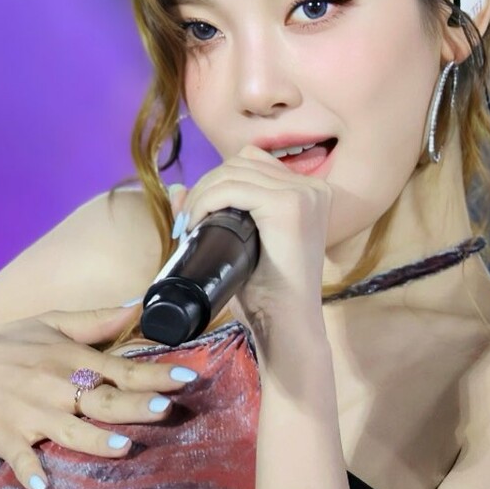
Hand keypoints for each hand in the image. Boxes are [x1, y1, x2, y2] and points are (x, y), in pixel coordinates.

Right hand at [0, 304, 195, 488]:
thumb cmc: (0, 346)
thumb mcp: (47, 324)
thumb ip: (95, 320)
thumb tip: (138, 306)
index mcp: (67, 358)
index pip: (120, 369)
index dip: (155, 375)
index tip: (188, 379)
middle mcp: (53, 386)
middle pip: (103, 399)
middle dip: (134, 405)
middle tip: (165, 410)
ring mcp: (29, 414)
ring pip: (69, 431)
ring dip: (95, 440)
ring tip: (123, 447)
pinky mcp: (4, 439)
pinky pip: (20, 459)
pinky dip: (29, 471)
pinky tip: (43, 483)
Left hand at [177, 145, 332, 345]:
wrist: (285, 326)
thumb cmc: (266, 293)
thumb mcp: (238, 245)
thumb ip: (211, 214)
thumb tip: (177, 188)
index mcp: (308, 192)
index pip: (251, 162)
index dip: (217, 181)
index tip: (194, 215)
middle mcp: (312, 188)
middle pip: (241, 162)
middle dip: (206, 186)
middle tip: (186, 222)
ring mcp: (304, 194)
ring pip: (234, 171)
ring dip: (202, 194)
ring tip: (189, 225)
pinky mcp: (290, 206)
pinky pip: (234, 188)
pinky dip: (206, 201)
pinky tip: (196, 223)